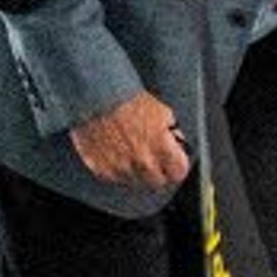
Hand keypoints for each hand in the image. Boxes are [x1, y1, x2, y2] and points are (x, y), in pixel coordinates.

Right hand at [70, 91, 190, 192]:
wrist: (98, 96)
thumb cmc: (128, 100)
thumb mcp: (162, 112)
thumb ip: (172, 134)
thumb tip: (177, 143)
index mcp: (161, 148)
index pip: (178, 172)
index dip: (177, 166)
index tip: (174, 163)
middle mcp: (142, 162)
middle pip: (157, 181)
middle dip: (158, 171)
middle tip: (152, 159)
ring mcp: (121, 167)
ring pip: (135, 181)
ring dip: (136, 171)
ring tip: (130, 152)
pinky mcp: (101, 168)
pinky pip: (114, 177)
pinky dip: (116, 169)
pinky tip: (115, 153)